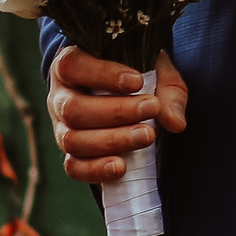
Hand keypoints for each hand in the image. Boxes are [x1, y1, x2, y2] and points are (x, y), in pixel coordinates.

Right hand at [49, 49, 188, 183]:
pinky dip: (96, 170)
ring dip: (112, 140)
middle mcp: (60, 97)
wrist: (130, 97)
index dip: (102, 74)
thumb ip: (168, 90)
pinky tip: (121, 167)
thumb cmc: (138, 76)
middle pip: (73, 108)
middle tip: (151, 109)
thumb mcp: (157, 71)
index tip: (137, 81)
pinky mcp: (72, 155)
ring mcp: (62, 128)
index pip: (72, 66)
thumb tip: (175, 123)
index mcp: (71, 66)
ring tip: (146, 136)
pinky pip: (74, 167)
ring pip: (72, 139)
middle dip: (115, 112)